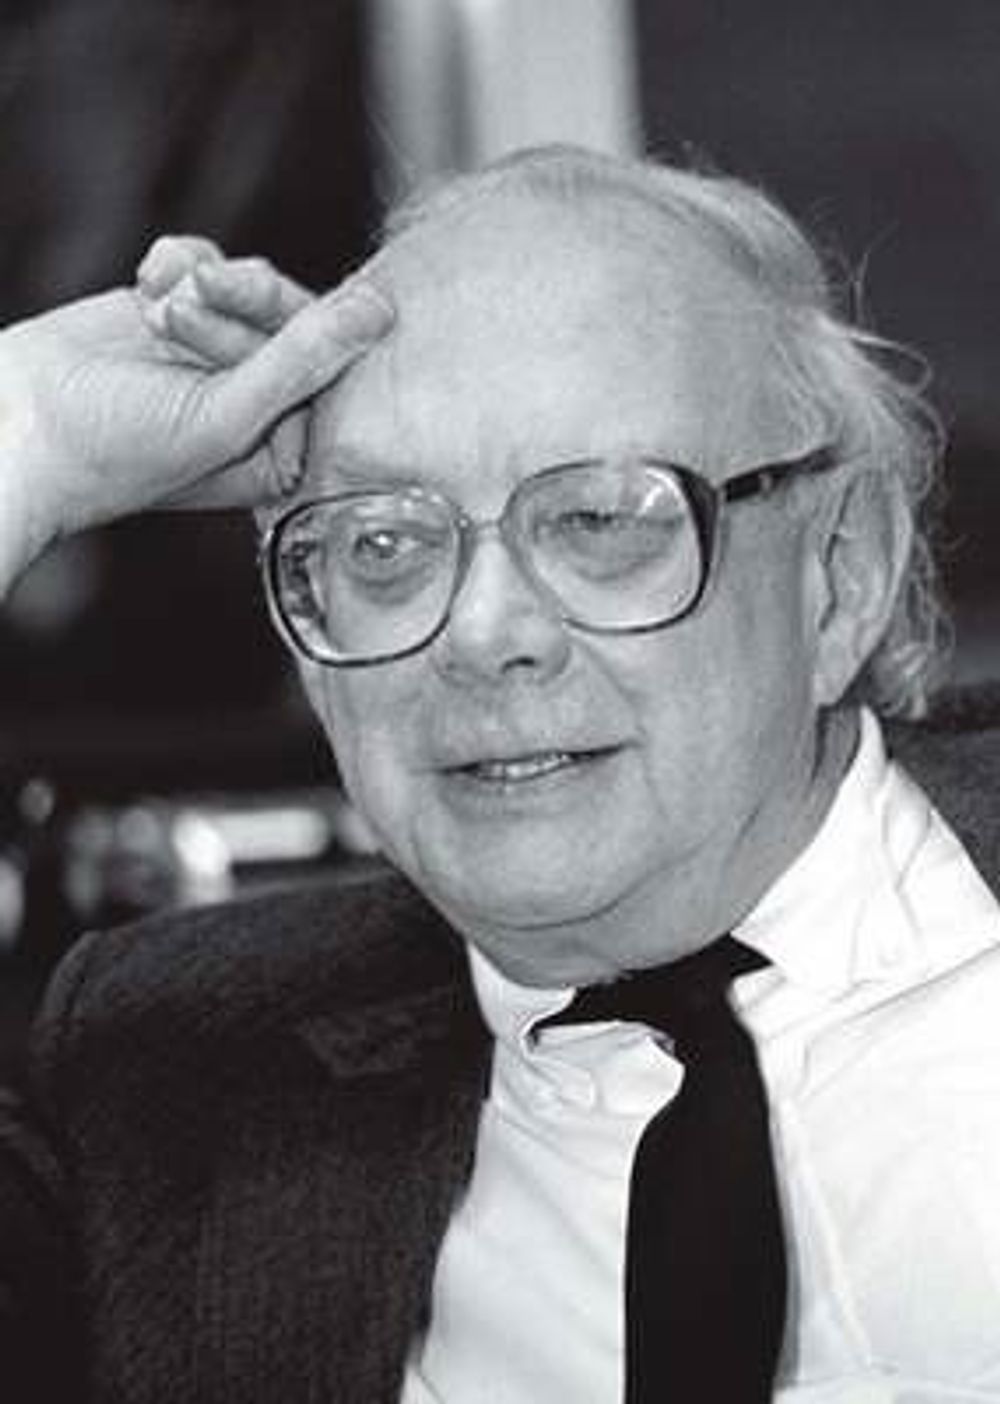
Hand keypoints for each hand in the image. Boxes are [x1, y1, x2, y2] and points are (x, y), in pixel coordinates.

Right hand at [0, 246, 391, 590]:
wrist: (18, 424)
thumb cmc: (117, 449)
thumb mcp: (225, 413)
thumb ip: (305, 362)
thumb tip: (379, 312)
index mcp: (285, 447)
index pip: (335, 370)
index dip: (299, 340)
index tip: (245, 347)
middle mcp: (261, 402)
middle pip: (297, 318)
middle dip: (240, 309)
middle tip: (179, 318)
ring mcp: (219, 353)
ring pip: (252, 284)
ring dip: (202, 288)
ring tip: (153, 316)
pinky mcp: (178, 312)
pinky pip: (206, 260)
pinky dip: (174, 264)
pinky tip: (141, 288)